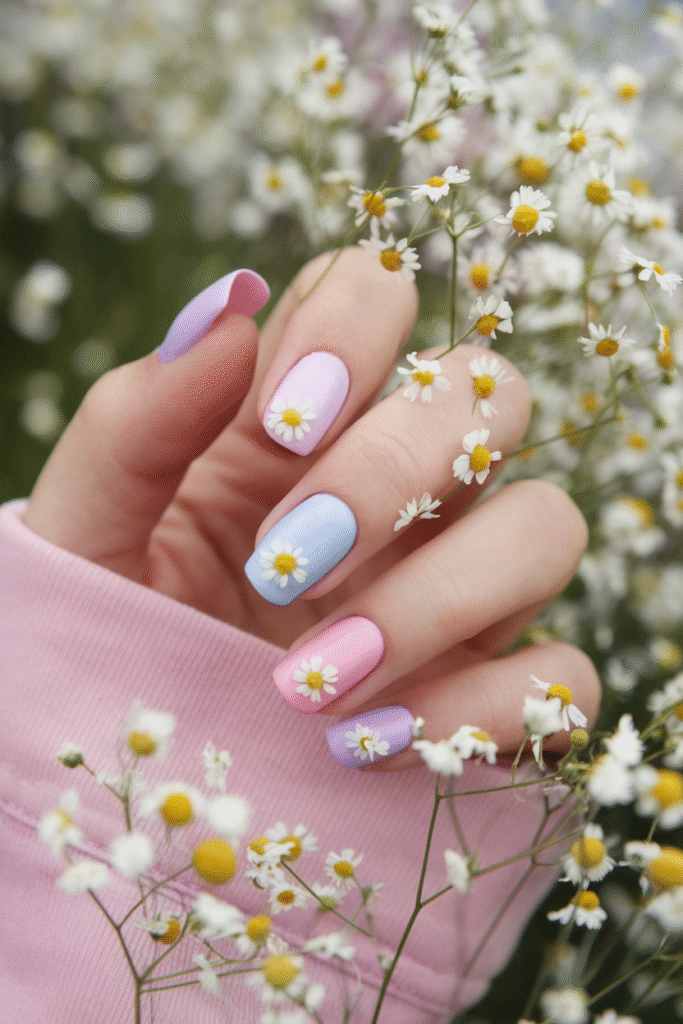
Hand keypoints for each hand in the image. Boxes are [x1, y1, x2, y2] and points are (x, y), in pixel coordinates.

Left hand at [24, 247, 599, 761]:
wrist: (132, 775)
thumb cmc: (106, 638)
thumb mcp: (89, 534)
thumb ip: (135, 420)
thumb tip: (228, 308)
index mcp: (301, 424)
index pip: (381, 295)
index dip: (355, 328)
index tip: (285, 421)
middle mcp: (401, 489)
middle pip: (488, 397)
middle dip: (392, 474)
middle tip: (288, 564)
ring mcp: (460, 589)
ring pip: (548, 526)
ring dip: (437, 598)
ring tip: (312, 676)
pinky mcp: (494, 693)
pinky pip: (559, 674)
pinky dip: (471, 709)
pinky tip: (362, 744)